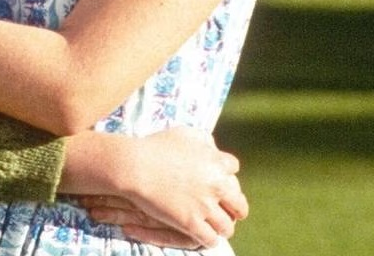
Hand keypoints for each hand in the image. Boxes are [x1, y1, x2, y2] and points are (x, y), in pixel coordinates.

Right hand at [62, 127, 246, 248]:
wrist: (134, 165)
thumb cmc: (155, 146)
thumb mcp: (184, 133)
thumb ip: (204, 139)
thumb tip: (214, 147)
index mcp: (217, 162)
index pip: (234, 171)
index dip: (226, 176)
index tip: (218, 181)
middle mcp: (216, 185)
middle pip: (239, 204)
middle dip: (235, 208)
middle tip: (229, 211)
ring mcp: (204, 206)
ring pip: (227, 227)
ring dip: (222, 227)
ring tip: (216, 228)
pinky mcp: (190, 223)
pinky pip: (210, 240)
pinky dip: (209, 240)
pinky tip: (203, 236)